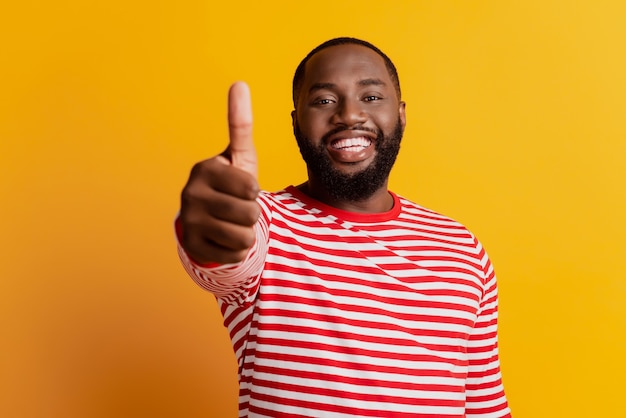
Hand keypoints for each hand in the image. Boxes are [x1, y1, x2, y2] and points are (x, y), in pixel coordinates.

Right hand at [179, 82, 259, 263]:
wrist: (209, 219)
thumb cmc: (230, 184)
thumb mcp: (239, 156)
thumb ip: (240, 123)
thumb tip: (239, 83)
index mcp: (204, 169)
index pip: (251, 188)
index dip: (254, 191)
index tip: (241, 187)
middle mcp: (190, 194)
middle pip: (249, 214)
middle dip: (252, 214)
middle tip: (237, 208)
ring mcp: (188, 221)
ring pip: (244, 237)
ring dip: (246, 232)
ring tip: (232, 223)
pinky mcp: (191, 246)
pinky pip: (235, 255)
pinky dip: (237, 250)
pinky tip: (224, 238)